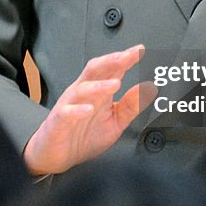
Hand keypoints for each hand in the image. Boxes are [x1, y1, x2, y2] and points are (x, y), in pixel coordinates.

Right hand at [23, 45, 153, 175]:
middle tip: (128, 56)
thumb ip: (131, 106)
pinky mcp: (59, 120)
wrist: (57, 155)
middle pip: (95, 69)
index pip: (113, 69)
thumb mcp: (115, 122)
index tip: (141, 50)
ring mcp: (70, 105)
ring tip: (115, 83)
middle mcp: (84, 93)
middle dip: (112, 61)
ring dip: (99, 85)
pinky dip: (78, 109)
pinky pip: (67, 112)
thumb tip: (149, 89)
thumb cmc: (84, 136)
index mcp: (99, 91)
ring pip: (82, 88)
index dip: (126, 58)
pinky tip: (88, 109)